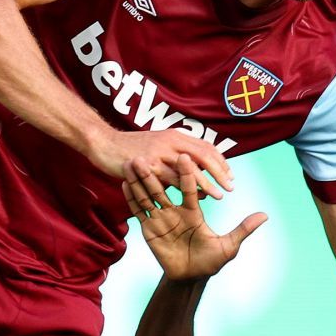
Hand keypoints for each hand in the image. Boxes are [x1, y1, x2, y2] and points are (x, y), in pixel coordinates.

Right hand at [91, 129, 232, 199]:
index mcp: (175, 136)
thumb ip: (176, 160)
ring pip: (188, 169)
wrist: (103, 142)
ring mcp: (158, 152)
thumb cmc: (131, 148)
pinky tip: (191, 199)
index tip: (231, 175)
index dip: (220, 161)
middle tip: (231, 187)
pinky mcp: (146, 166)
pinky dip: (182, 189)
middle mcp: (170, 141)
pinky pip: (168, 179)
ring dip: (206, 183)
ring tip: (218, 195)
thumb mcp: (157, 147)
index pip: (206, 147)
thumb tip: (196, 177)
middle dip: (219, 172)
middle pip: (203, 155)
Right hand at [125, 156, 265, 281]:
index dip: (188, 175)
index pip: (189, 189)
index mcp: (193, 212)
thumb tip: (265, 215)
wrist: (191, 277)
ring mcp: (161, 218)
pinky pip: (139, 212)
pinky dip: (132, 198)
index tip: (185, 157)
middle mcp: (176, 211)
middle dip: (154, 173)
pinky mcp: (149, 229)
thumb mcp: (229, 247)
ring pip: (148, 196)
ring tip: (131, 162)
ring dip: (140, 180)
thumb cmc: (211, 261)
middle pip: (164, 188)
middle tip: (145, 155)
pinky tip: (124, 183)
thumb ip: (243, 230)